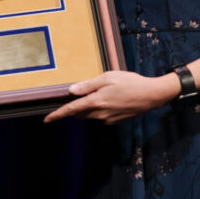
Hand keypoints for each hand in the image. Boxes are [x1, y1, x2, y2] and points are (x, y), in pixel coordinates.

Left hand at [42, 70, 179, 124]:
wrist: (151, 95)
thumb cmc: (130, 82)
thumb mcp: (108, 77)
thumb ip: (88, 85)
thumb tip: (72, 90)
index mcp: (96, 102)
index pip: (71, 110)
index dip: (58, 115)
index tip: (47, 120)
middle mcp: (100, 114)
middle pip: (80, 113)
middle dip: (75, 107)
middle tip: (80, 94)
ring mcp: (108, 119)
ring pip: (90, 115)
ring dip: (89, 107)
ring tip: (101, 92)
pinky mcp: (115, 121)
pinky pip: (101, 116)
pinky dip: (100, 108)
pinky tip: (111, 98)